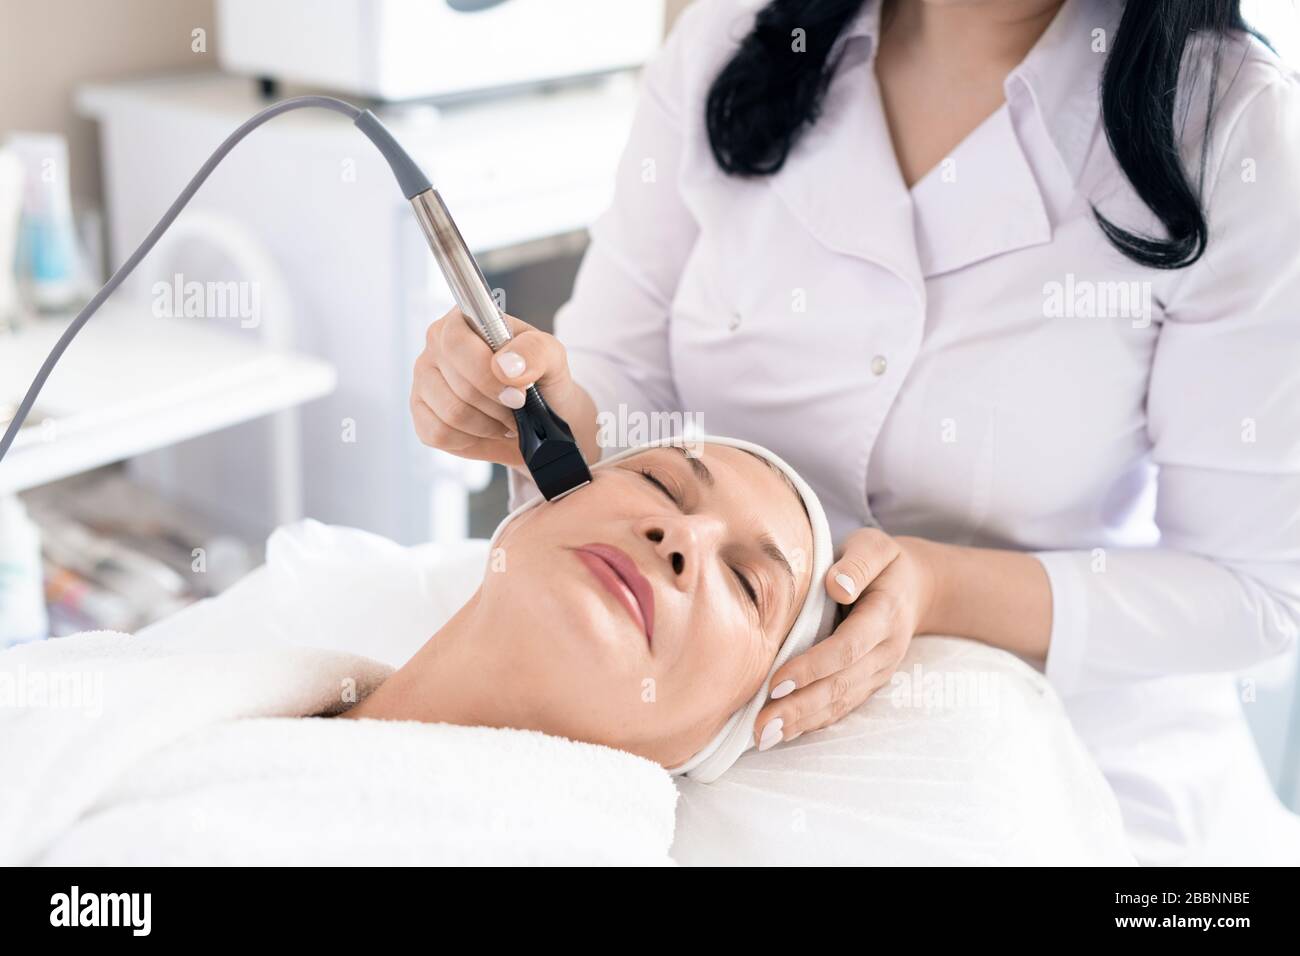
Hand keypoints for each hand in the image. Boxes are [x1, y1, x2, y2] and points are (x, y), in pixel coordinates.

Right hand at [411, 307, 592, 467]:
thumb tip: (505, 366)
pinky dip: (471, 439)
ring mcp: (424, 380)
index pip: (457, 344)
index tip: (518, 394)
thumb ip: (535, 351)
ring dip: (488, 425)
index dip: (488, 376)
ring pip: (451, 413)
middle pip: (459, 385)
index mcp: (462, 320)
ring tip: (504, 419)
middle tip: (518, 408)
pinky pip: (439, 434)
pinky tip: (485, 429)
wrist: (538, 416)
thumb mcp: (552, 357)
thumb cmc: (540, 378)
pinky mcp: (421, 414)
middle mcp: (436, 345)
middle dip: (497, 406)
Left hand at [752, 529, 936, 750]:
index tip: (777, 682)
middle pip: (842, 684)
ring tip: (766, 737)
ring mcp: (878, 671)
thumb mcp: (873, 546)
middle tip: (763, 724)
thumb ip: (856, 563)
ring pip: (842, 702)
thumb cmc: (881, 562)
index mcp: (884, 614)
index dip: (813, 666)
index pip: (848, 647)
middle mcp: (884, 650)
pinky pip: (843, 707)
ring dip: (804, 722)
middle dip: (801, 707)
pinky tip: (785, 733)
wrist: (916, 587)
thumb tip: (837, 586)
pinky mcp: (869, 682)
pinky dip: (814, 723)